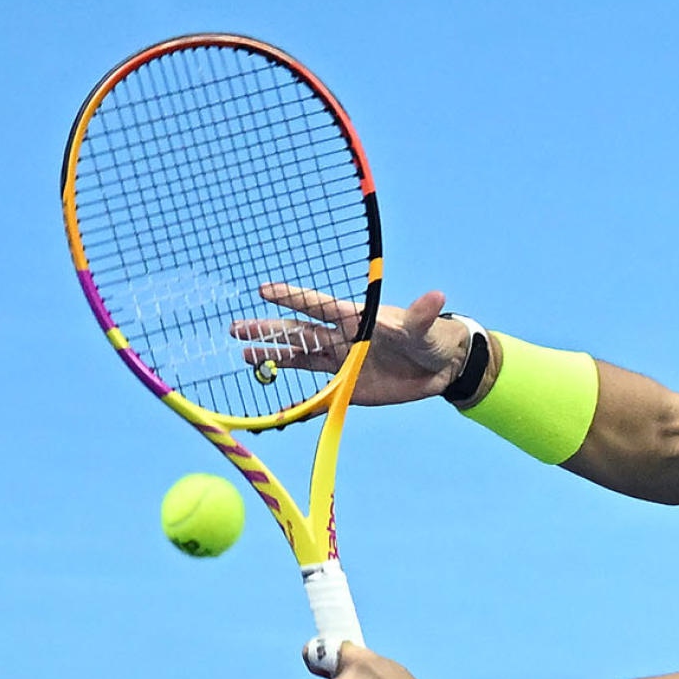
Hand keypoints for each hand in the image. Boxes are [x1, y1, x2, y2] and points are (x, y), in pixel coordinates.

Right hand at [232, 287, 470, 405]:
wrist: (440, 368)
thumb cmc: (431, 338)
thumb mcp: (424, 328)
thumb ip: (422, 315)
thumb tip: (438, 296)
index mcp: (356, 318)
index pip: (319, 305)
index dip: (293, 298)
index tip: (265, 290)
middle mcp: (343, 337)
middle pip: (299, 331)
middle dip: (269, 330)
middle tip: (237, 328)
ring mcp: (342, 360)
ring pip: (300, 355)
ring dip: (273, 354)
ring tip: (245, 353)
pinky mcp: (347, 383)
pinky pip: (315, 385)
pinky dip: (295, 387)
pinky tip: (273, 388)